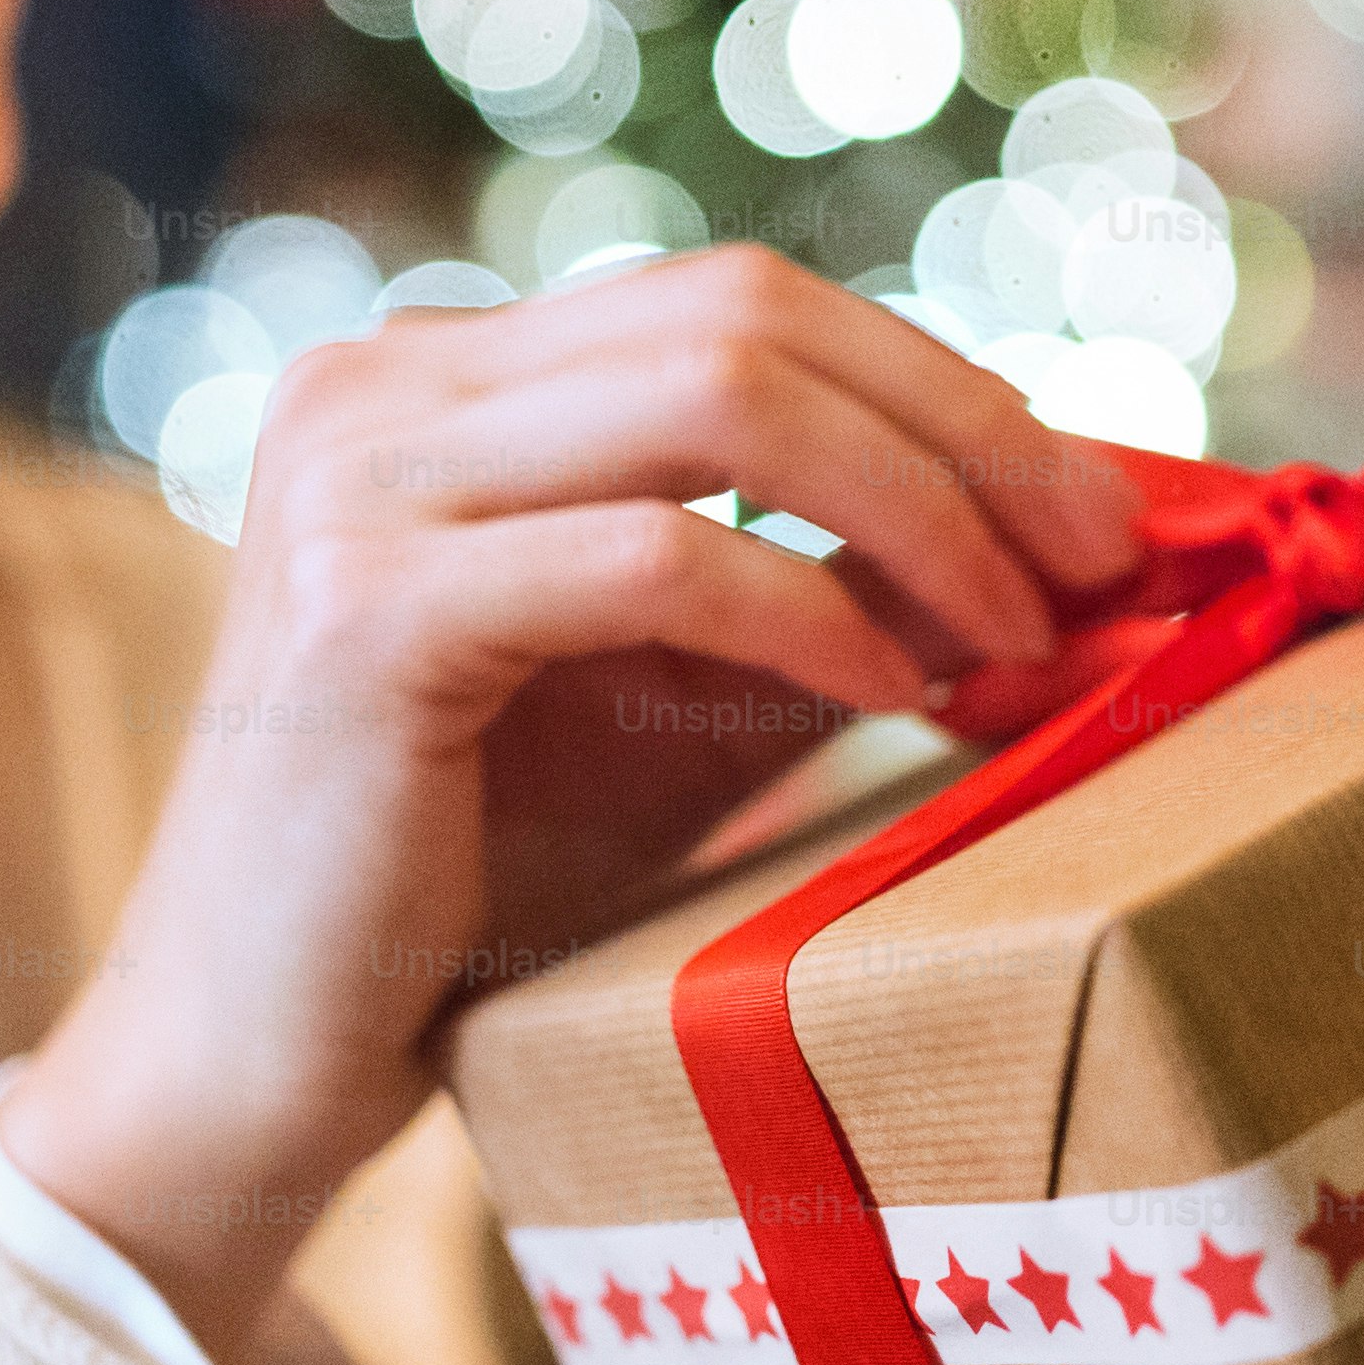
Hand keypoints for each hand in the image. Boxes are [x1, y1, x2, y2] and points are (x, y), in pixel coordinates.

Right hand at [4, 252, 1145, 1364]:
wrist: (255, 1065)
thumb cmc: (478, 884)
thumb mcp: (684, 697)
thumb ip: (826, 586)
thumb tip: (1058, 531)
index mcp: (447, 375)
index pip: (745, 298)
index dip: (945, 383)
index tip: (1096, 509)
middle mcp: (384, 381)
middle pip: (749, 312)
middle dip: (966, 427)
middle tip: (1108, 560)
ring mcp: (358, 477)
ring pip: (720, 395)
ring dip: (918, 509)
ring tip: (1022, 635)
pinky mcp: (367, 607)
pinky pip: (660, 556)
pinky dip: (815, 613)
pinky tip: (902, 691)